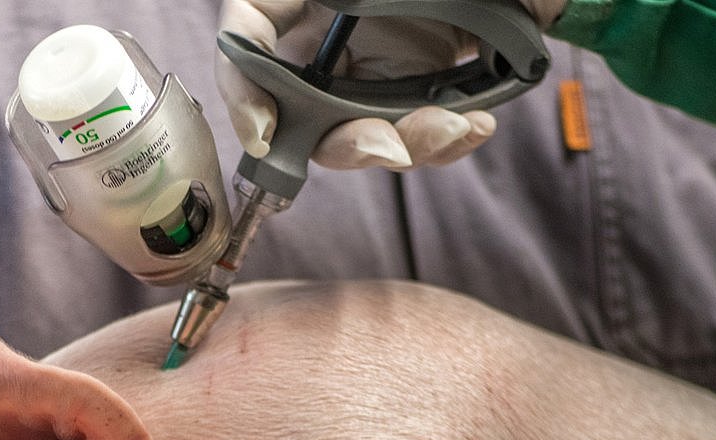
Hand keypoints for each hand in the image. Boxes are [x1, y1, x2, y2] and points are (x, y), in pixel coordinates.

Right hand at [215, 0, 565, 169]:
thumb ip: (326, 3)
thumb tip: (257, 36)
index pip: (247, 37)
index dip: (240, 89)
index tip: (264, 132)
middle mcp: (332, 36)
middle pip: (303, 111)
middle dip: (347, 142)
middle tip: (386, 148)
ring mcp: (375, 71)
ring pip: (362, 137)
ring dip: (406, 146)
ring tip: (454, 126)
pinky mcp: (419, 96)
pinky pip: (416, 140)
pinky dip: (444, 144)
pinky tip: (474, 127)